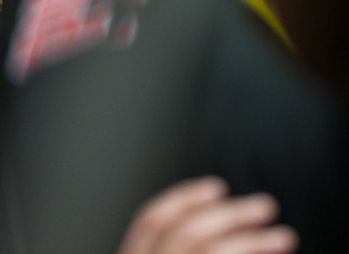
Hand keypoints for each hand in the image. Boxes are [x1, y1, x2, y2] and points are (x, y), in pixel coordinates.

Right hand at [118, 177, 297, 253]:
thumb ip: (177, 245)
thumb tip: (226, 222)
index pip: (149, 220)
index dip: (182, 198)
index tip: (215, 186)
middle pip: (185, 234)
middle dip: (229, 215)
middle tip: (264, 206)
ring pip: (210, 252)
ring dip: (252, 240)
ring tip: (283, 236)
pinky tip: (272, 253)